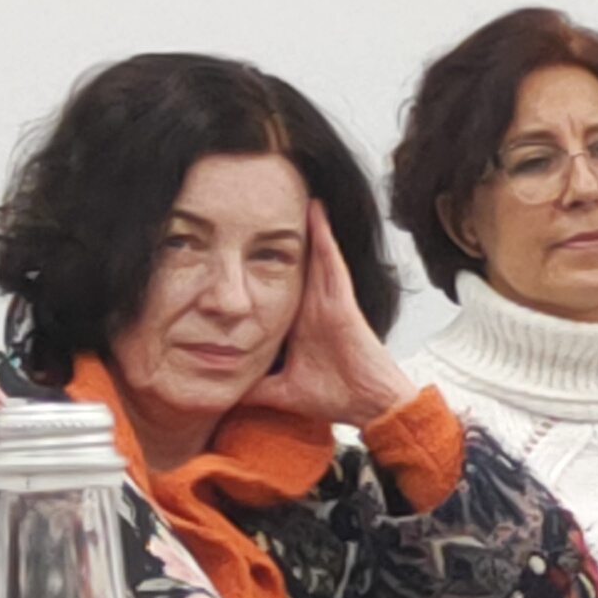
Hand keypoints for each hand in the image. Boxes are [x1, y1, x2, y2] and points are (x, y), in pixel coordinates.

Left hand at [240, 203, 415, 436]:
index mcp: (300, 324)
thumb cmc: (339, 396)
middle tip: (262, 202)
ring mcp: (329, 300)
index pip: (276, 287)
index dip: (260, 265)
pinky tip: (316, 212)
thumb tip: (225, 394)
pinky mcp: (342, 300)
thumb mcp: (283, 391)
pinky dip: (324, 237)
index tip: (240, 244)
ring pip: (312, 255)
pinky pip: (332, 262)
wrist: (372, 405)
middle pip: (294, 262)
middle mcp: (314, 306)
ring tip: (289, 192)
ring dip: (304, 226)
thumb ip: (256, 388)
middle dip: (280, 235)